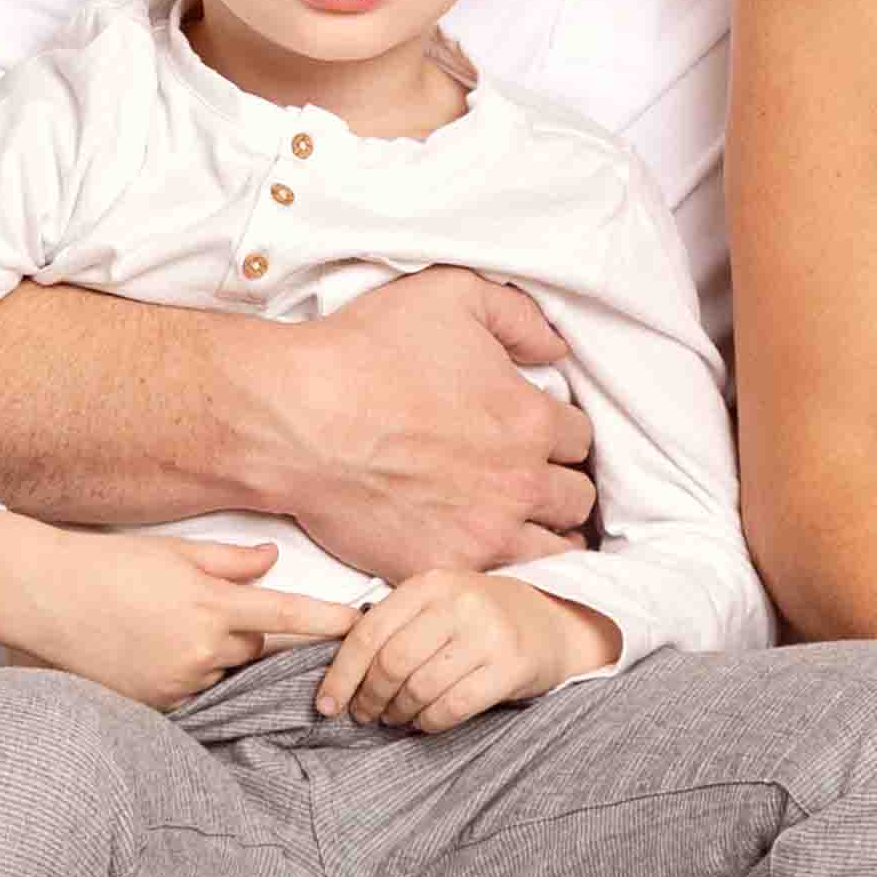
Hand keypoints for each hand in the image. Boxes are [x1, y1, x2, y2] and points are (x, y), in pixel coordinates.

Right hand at [0, 520, 362, 713]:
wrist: (42, 598)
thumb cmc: (107, 566)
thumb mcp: (173, 554)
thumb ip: (230, 562)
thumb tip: (271, 563)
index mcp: (211, 606)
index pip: (288, 617)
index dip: (330, 623)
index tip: (363, 626)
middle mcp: (201, 650)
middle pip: (257, 651)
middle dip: (253, 637)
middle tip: (227, 616)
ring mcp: (178, 683)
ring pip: (224, 674)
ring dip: (217, 658)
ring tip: (169, 629)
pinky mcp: (155, 706)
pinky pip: (194, 694)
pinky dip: (189, 676)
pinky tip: (155, 652)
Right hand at [252, 270, 600, 573]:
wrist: (297, 419)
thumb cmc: (367, 351)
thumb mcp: (451, 293)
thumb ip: (518, 315)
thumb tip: (556, 350)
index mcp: (530, 420)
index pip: (579, 437)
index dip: (557, 432)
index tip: (534, 434)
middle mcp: (519, 483)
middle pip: (575, 498)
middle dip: (557, 485)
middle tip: (528, 479)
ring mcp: (483, 534)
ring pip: (554, 550)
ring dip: (543, 534)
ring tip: (520, 524)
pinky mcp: (442, 568)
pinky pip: (497, 583)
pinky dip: (498, 569)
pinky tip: (480, 550)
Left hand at [316, 566, 615, 731]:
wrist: (551, 624)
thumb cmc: (478, 619)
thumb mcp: (436, 604)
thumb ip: (393, 624)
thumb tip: (336, 671)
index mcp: (431, 583)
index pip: (369, 633)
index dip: (341, 674)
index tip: (326, 705)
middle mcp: (459, 603)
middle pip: (391, 664)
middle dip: (369, 698)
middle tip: (364, 715)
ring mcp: (488, 634)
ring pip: (419, 688)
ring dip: (398, 713)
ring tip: (394, 718)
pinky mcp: (511, 666)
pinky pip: (452, 707)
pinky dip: (429, 722)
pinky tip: (424, 722)